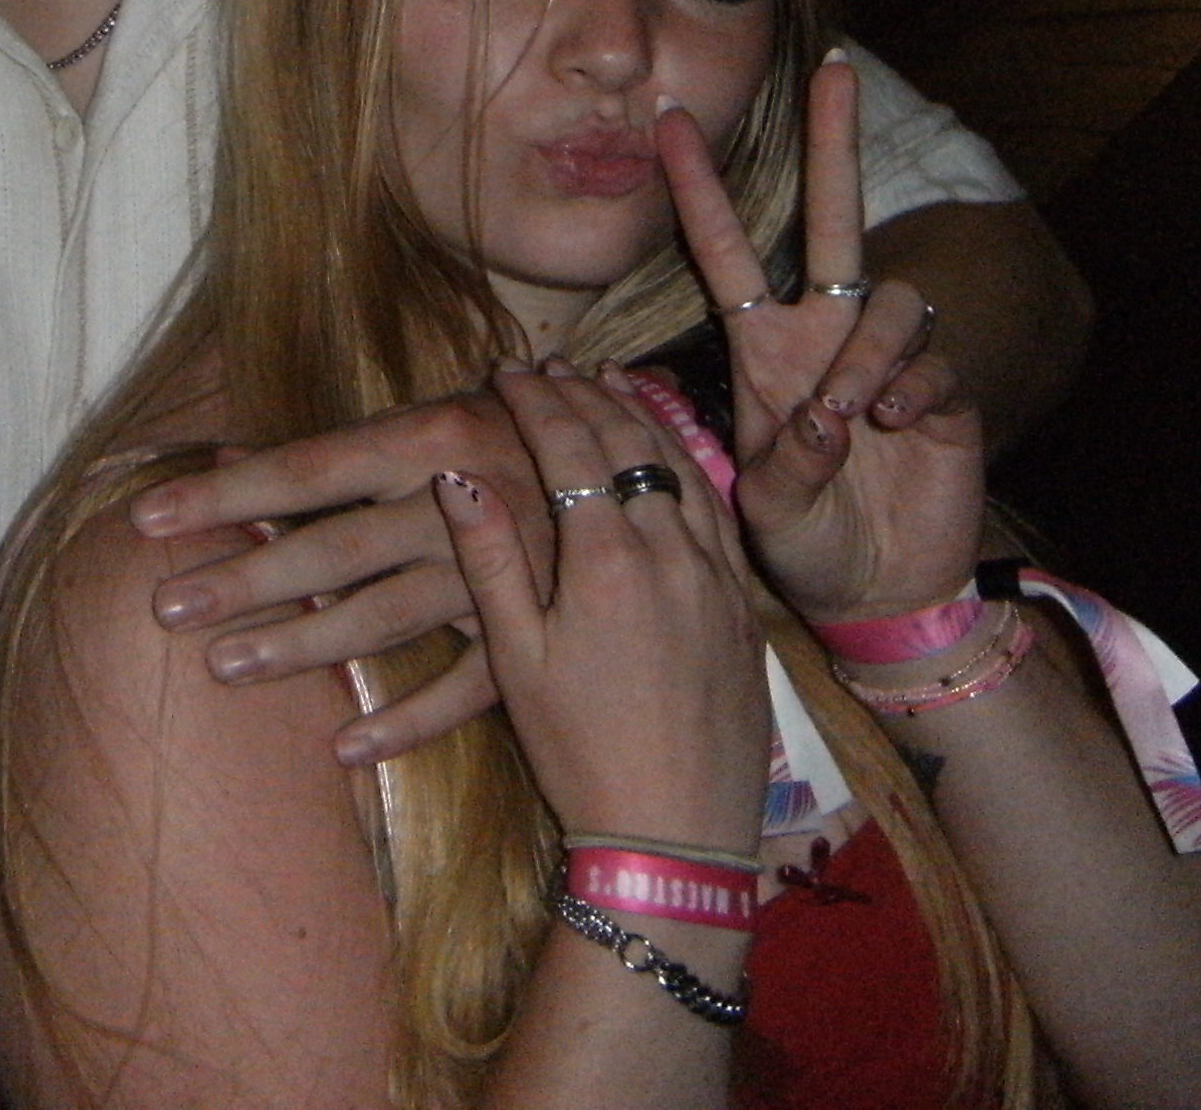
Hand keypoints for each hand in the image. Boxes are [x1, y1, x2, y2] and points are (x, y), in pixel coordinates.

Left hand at [130, 396, 545, 762]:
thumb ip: (330, 453)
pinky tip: (342, 748)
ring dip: (303, 645)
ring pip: (384, 616)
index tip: (146, 519)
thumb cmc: (508, 440)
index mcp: (431, 436)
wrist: (637, 475)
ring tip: (224, 665)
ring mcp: (500, 574)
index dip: (226, 495)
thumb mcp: (427, 425)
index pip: (308, 470)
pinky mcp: (532, 635)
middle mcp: (462, 502)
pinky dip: (406, 721)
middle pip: (336, 548)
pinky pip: (464, 689)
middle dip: (248, 579)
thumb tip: (221, 456)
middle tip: (168, 607)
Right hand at [435, 359, 768, 848]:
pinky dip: (687, 462)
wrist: (677, 833)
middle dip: (584, 394)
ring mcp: (716, 573)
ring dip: (640, 415)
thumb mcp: (516, 660)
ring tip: (609, 381)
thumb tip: (458, 475)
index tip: (507, 370)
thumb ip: (492, 559)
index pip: (571, 447)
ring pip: (681, 464)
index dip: (536, 401)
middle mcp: (670, 550)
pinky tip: (669, 452)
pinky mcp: (742, 602)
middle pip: (628, 443)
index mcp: (606, 560)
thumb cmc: (580, 752)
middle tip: (550, 366)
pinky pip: (717, 506)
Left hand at [658, 57, 984, 625]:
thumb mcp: (769, 510)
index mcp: (764, 350)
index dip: (698, 188)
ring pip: (885, 300)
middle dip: (833, 143)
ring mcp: (885, 359)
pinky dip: (911, 387)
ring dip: (867, 350)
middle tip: (837, 70)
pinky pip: (932, 359)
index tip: (667, 118)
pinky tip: (896, 426)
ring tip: (852, 415)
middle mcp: (824, 335)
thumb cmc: (805, 541)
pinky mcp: (943, 394)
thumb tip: (828, 416)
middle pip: (831, 219)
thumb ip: (786, 464)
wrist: (875, 592)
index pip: (725, 252)